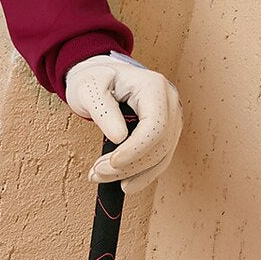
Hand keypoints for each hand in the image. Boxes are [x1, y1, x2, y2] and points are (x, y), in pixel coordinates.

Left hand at [64, 51, 183, 193]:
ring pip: (162, 156)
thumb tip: (119, 137)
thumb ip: (103, 110)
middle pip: (160, 144)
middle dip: (130, 165)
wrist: (99, 76)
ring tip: (102, 177)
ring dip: (134, 173)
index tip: (111, 162)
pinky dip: (142, 174)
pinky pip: (160, 159)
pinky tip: (124, 183)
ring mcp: (171, 118)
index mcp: (154, 86)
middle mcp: (169, 102)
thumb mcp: (89, 89)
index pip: (156, 125)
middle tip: (98, 173)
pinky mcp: (166, 133)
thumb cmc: (94, 79)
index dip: (136, 149)